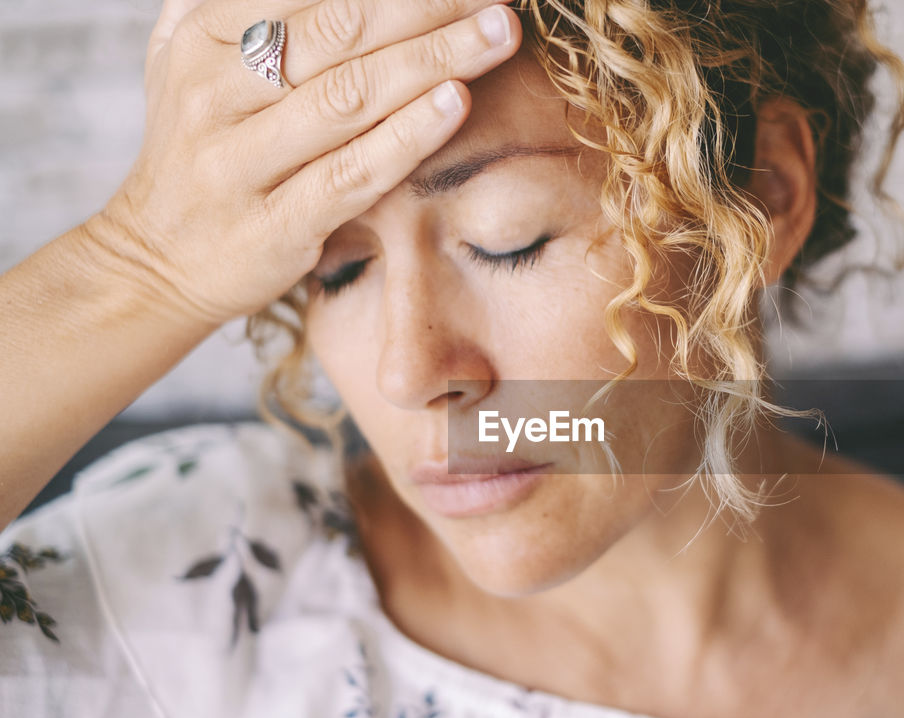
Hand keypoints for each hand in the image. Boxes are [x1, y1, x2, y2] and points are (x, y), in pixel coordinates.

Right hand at [97, 0, 520, 325]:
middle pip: (338, 33)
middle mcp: (214, 93)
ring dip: (433, 61)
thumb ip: (247, 5)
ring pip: (349, 98)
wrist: (158, 257)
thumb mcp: (195, 60)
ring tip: (496, 36)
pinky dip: (408, 136)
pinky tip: (457, 104)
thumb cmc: (204, 146)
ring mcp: (239, 163)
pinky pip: (352, 172)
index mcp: (201, 38)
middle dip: (427, 8)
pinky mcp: (274, 226)